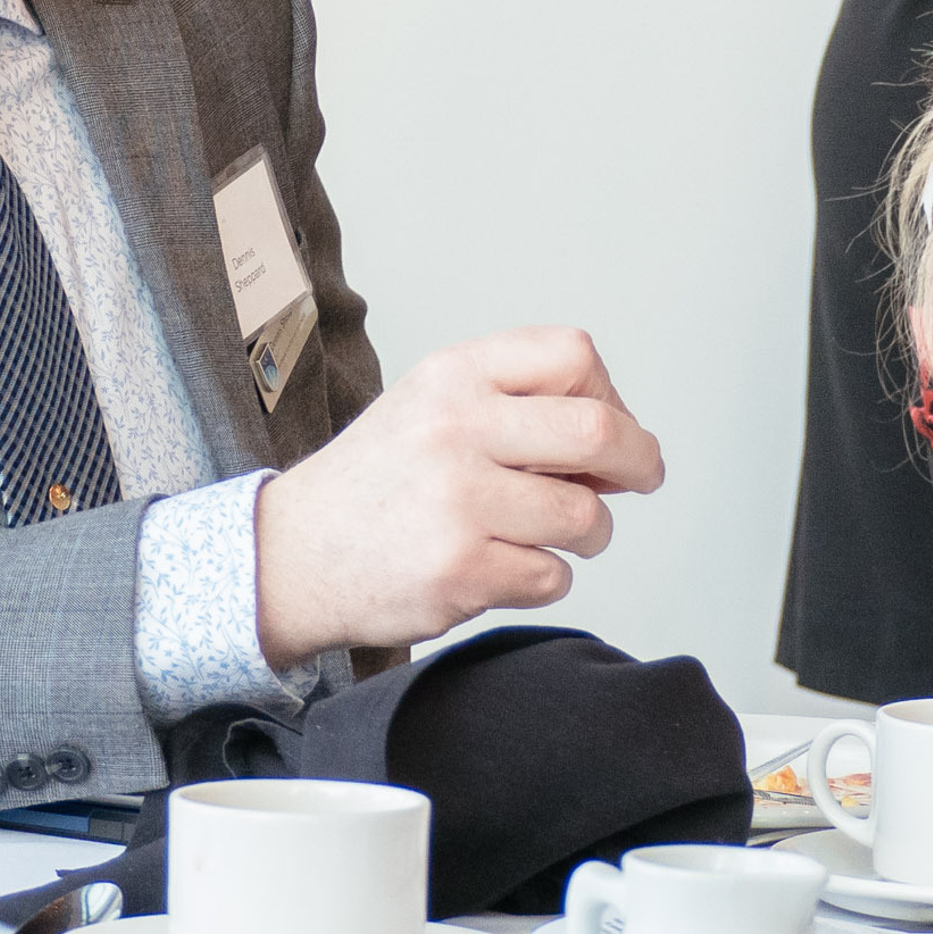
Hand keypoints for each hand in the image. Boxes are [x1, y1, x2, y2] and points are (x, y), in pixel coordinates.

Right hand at [252, 326, 665, 667]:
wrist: (291, 554)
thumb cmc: (378, 481)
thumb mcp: (432, 403)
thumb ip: (516, 402)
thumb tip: (623, 440)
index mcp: (453, 375)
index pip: (573, 355)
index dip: (610, 395)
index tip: (611, 425)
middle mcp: (455, 429)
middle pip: (598, 431)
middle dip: (638, 461)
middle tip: (641, 479)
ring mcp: (457, 502)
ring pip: (584, 516)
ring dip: (589, 533)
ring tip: (551, 535)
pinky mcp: (460, 571)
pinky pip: (552, 576)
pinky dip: (543, 578)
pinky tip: (501, 567)